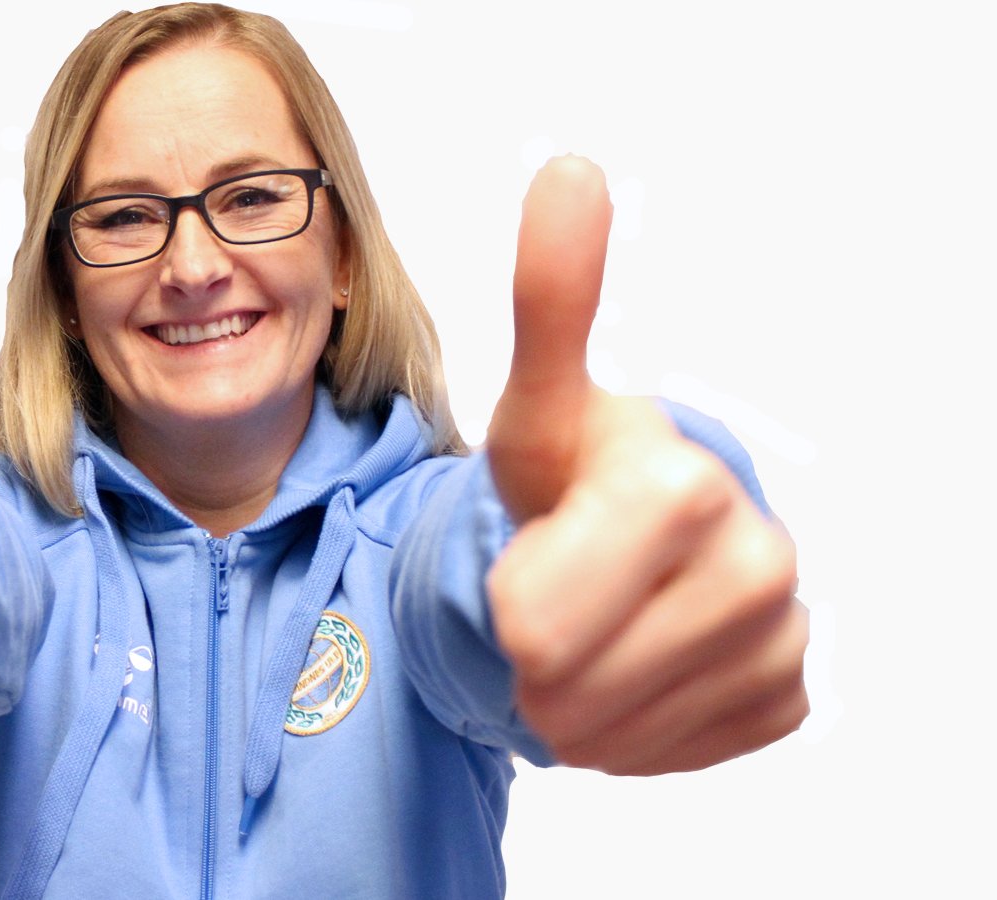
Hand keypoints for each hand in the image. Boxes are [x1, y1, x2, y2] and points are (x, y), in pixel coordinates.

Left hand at [486, 156, 808, 774]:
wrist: (640, 546)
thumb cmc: (573, 478)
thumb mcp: (535, 408)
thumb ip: (548, 301)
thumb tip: (570, 169)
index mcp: (674, 484)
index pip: (533, 621)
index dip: (509, 601)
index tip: (541, 556)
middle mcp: (752, 557)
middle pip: (561, 686)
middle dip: (533, 657)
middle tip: (552, 601)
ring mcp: (780, 633)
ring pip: (607, 733)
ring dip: (574, 699)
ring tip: (593, 631)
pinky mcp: (785, 694)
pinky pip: (662, 752)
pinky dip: (628, 729)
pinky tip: (638, 666)